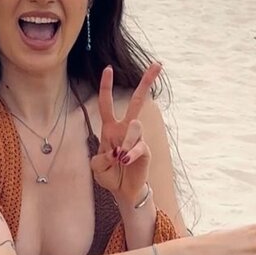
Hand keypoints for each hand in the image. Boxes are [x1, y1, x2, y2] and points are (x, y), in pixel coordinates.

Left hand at [91, 62, 162, 205]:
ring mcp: (136, 139)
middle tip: (158, 64)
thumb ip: (100, 159)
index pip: (107, 103)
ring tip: (120, 158)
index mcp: (110, 128)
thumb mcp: (97, 168)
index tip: (108, 68)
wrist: (123, 190)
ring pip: (134, 126)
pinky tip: (125, 161)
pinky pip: (139, 146)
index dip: (106, 86)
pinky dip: (130, 154)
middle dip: (146, 82)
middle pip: (137, 101)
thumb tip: (116, 152)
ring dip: (125, 142)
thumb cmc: (109, 175)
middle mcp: (124, 129)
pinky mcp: (145, 150)